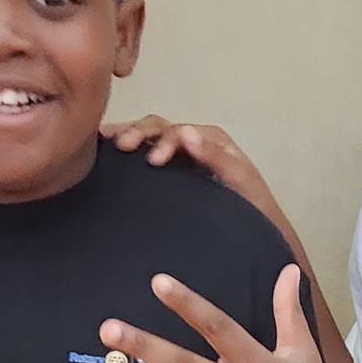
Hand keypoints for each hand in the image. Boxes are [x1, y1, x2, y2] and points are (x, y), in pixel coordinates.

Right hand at [103, 117, 277, 217]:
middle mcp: (192, 144)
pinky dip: (127, 153)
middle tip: (118, 143)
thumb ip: (214, 156)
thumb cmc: (253, 207)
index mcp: (209, 140)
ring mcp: (179, 159)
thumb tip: (185, 131)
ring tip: (104, 139)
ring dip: (127, 137)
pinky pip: (144, 158)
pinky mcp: (170, 176)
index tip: (153, 161)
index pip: (177, 131)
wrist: (258, 233)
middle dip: (137, 132)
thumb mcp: (238, 179)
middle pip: (158, 129)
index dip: (162, 141)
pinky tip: (106, 153)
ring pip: (147, 139)